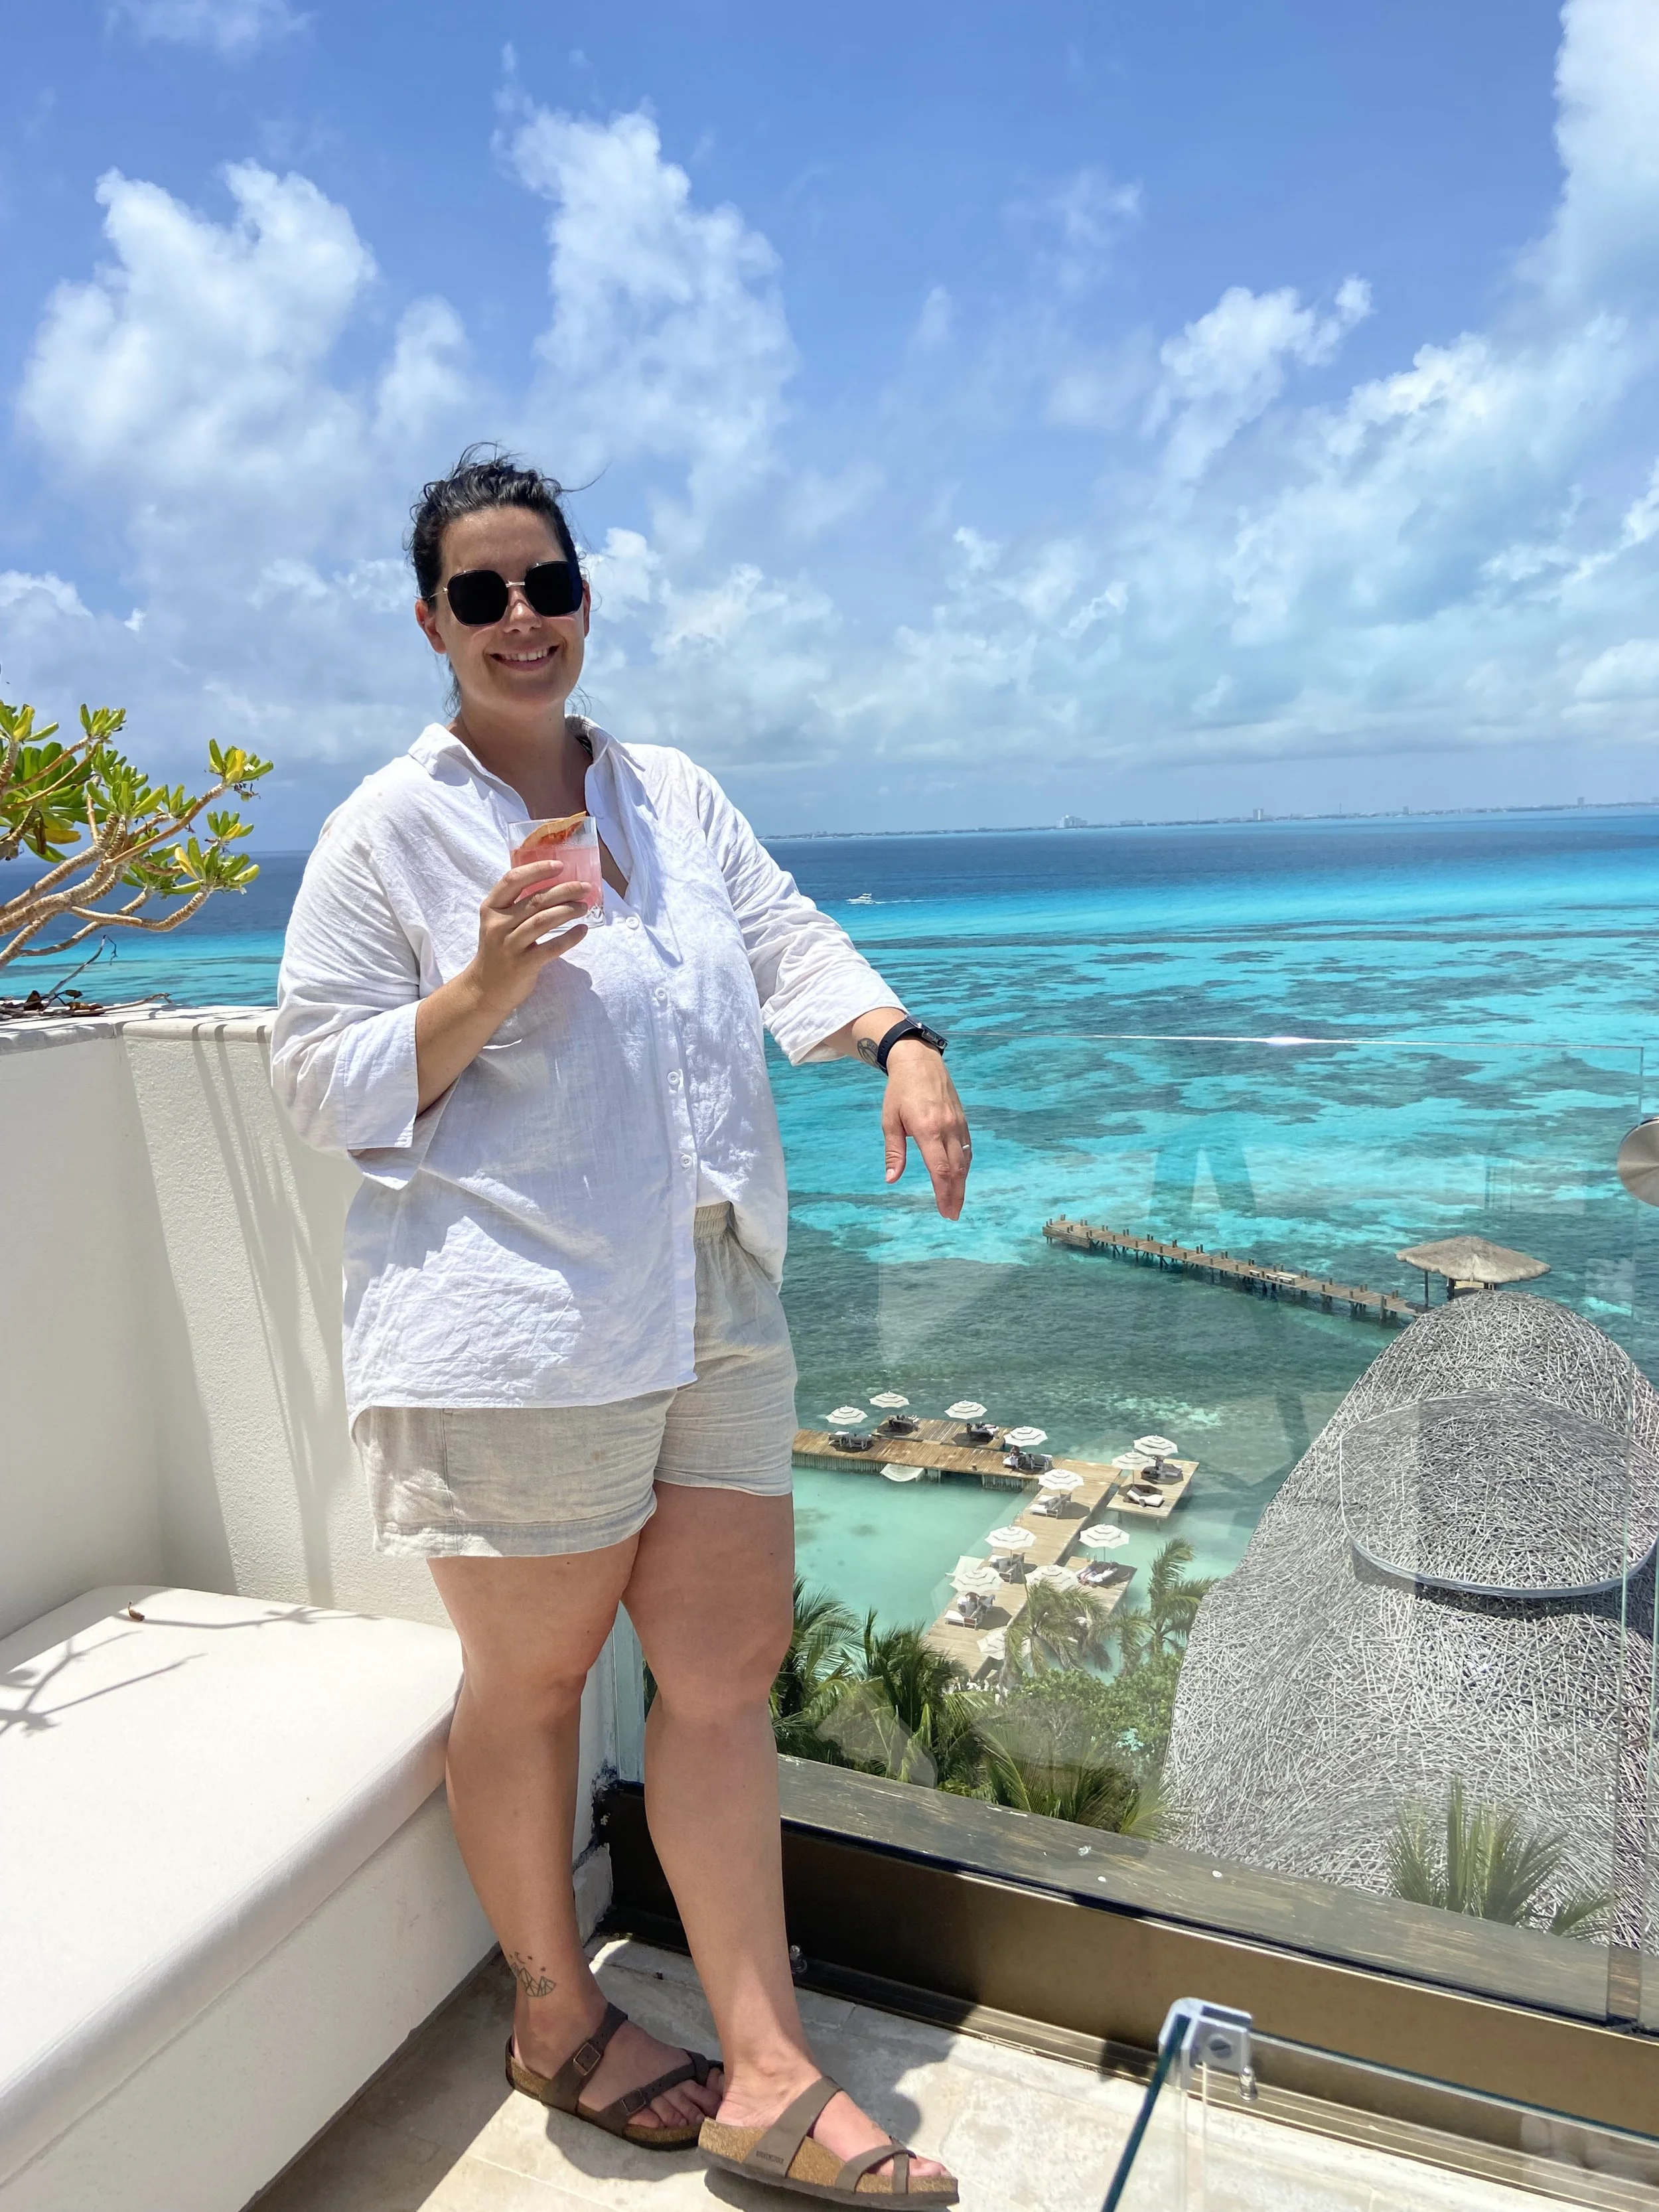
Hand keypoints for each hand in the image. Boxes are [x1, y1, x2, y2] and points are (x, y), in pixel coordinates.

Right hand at [468, 859, 596, 1016]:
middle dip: (565, 890)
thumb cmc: (498, 950)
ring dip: (569, 910)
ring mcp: (510, 945)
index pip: (512, 880)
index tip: (560, 865)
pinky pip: (552, 947)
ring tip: (584, 907)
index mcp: (491, 908)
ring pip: (544, 920)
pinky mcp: (523, 965)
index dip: (537, 870)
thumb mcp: (498, 922)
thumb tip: (554, 883)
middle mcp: (498, 925)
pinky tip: (582, 930)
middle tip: (585, 887)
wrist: (485, 989)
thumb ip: (517, 904)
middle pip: (536, 900)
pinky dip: (570, 938)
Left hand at [882, 1041, 970, 1219]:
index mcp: (928, 1130)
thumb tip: (891, 1180)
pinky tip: (961, 1176)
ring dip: (962, 1183)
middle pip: (956, 1169)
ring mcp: (958, 1124)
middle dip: (956, 1194)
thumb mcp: (890, 1121)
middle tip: (953, 1214)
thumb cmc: (899, 1092)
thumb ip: (894, 1152)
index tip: (944, 1211)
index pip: (940, 1169)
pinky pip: (967, 1148)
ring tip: (957, 1201)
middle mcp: (948, 1128)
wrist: (919, 1061)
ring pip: (965, 1160)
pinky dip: (965, 1165)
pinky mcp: (963, 1119)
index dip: (943, 1193)